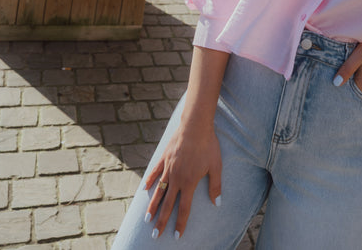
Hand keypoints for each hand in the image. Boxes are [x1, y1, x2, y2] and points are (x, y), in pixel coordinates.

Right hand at [143, 122, 221, 238]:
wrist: (195, 125)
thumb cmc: (208, 145)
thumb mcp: (216, 166)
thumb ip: (215, 186)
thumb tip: (217, 203)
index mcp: (189, 182)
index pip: (184, 208)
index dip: (180, 223)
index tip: (176, 236)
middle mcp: (176, 178)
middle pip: (167, 204)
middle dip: (161, 221)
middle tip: (155, 235)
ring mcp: (168, 168)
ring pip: (158, 191)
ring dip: (152, 206)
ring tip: (147, 219)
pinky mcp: (164, 158)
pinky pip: (155, 172)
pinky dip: (150, 181)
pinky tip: (145, 189)